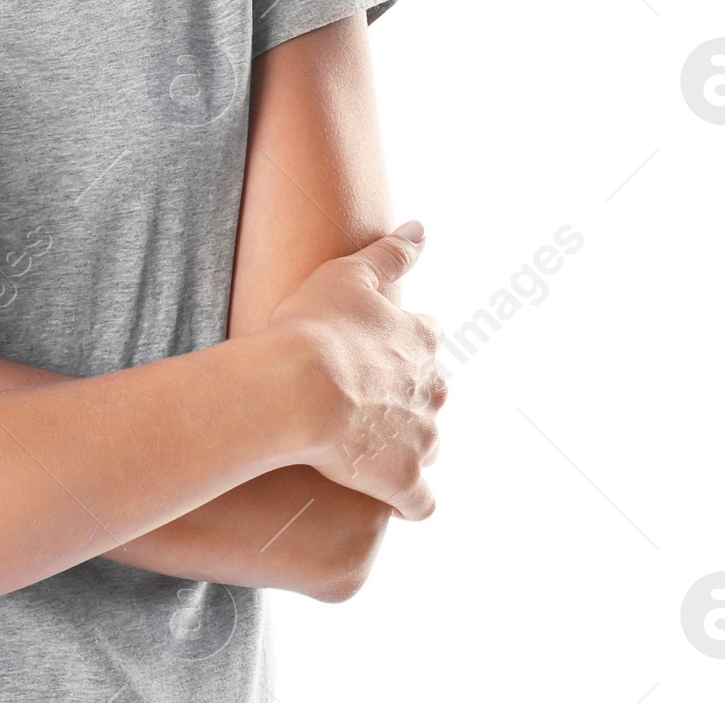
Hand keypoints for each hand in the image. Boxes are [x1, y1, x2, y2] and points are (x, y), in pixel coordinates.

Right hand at [266, 222, 446, 521]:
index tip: (375, 347)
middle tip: (366, 398)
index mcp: (419, 340)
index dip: (402, 341)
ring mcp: (421, 438)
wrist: (299, 387)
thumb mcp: (348, 273)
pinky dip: (408, 500)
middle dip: (408, 396)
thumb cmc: (315, 325)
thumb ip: (390, 253)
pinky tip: (388, 498)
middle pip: (432, 393)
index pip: (427, 336)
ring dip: (407, 444)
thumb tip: (422, 227)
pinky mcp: (404, 481)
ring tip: (369, 446)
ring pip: (428, 444)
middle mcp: (431, 389)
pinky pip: (420, 503)